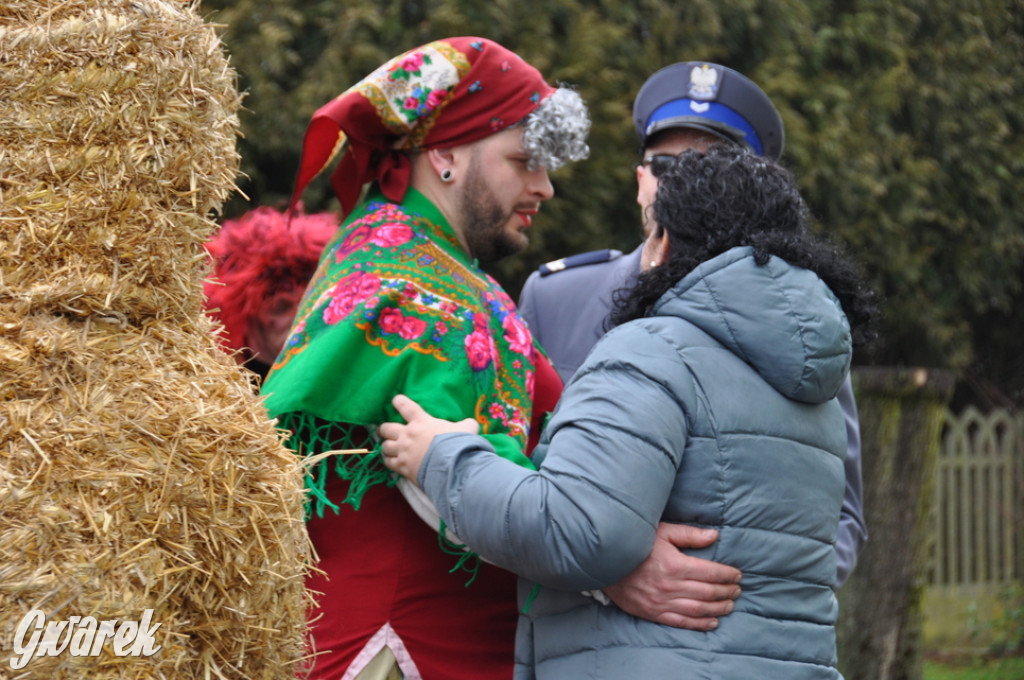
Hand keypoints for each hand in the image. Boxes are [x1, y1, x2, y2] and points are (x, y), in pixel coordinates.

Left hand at [378, 395, 478, 482]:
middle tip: (385, 430)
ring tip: (389, 448)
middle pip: (386, 428)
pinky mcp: (402, 467)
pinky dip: (389, 462)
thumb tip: (471, 424)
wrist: (452, 466)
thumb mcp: (467, 428)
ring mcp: (403, 451)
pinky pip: (388, 463)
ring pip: (385, 446)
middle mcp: (408, 434)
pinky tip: (392, 462)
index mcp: (421, 421)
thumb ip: (466, 424)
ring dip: (386, 447)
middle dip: (384, 429)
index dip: (398, 401)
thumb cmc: (458, 444)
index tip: (395, 400)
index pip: (404, 405)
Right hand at [604, 523, 741, 629]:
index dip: (728, 575)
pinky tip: (712, 621)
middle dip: (727, 591)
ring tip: (730, 605)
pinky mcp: (653, 613)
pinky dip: (700, 623)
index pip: (711, 572)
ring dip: (718, 608)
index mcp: (675, 564)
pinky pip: (681, 621)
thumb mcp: (661, 532)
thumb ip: (689, 534)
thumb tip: (714, 535)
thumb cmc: (635, 543)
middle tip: (737, 590)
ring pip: (698, 609)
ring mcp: (661, 602)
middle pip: (708, 592)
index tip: (737, 574)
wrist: (604, 562)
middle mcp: (670, 586)